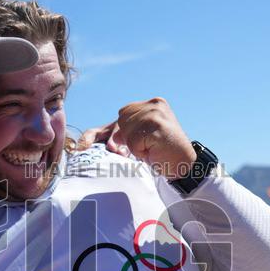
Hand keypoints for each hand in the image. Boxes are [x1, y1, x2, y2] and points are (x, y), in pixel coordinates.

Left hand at [76, 98, 197, 178]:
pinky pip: (134, 141)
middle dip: (126, 140)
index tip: (119, 145)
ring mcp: (156, 113)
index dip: (114, 133)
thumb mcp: (134, 140)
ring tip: (152, 149)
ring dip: (135, 147)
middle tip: (146, 148)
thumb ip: (115, 135)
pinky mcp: (158, 124)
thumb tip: (86, 145)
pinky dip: (141, 151)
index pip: (121, 115)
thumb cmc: (158, 154)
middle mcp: (153, 104)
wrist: (183, 165)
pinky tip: (154, 151)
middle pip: (121, 122)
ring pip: (126, 132)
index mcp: (149, 105)